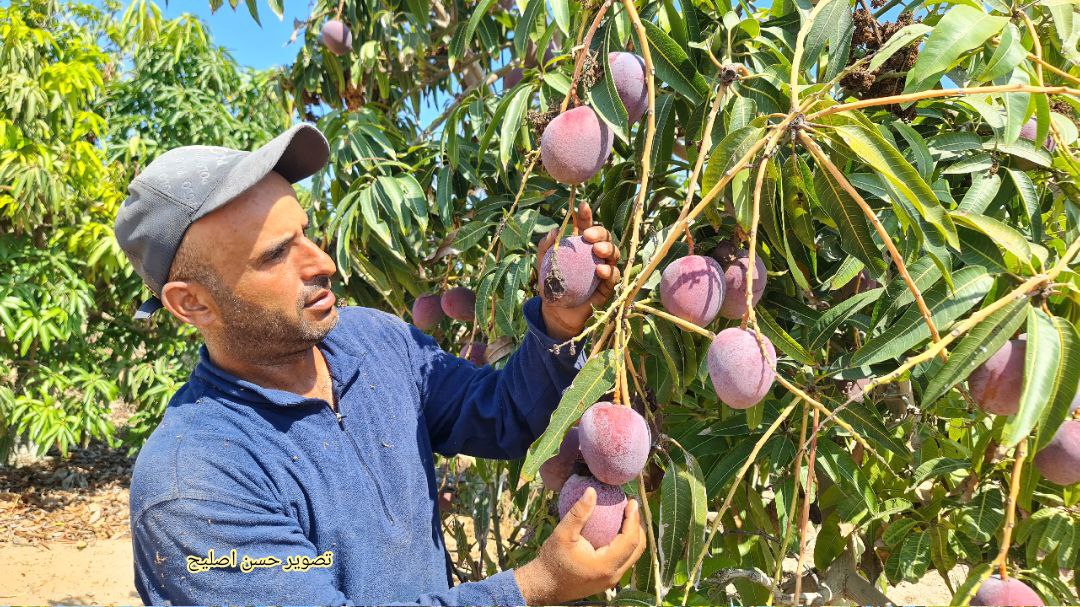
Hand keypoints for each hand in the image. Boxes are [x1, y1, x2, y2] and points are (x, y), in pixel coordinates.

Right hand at [512, 487, 646, 604]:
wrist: (544, 586)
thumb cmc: (552, 560)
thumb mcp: (563, 533)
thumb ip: (579, 513)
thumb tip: (592, 491)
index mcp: (606, 565)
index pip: (630, 540)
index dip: (634, 519)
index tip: (632, 502)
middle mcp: (613, 576)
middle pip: (637, 549)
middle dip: (638, 527)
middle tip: (632, 508)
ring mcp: (611, 581)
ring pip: (632, 557)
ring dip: (632, 537)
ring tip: (626, 518)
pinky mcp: (606, 581)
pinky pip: (622, 561)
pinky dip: (623, 546)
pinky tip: (614, 532)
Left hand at [536, 200, 621, 340]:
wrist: (556, 311)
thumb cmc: (551, 285)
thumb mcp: (543, 264)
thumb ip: (545, 246)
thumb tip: (555, 230)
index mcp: (580, 246)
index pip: (586, 226)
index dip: (586, 216)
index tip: (582, 206)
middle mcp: (594, 255)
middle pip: (605, 237)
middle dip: (600, 232)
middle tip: (589, 236)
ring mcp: (602, 270)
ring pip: (614, 254)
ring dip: (608, 249)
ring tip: (598, 251)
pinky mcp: (607, 287)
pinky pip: (614, 277)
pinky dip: (609, 272)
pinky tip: (600, 270)